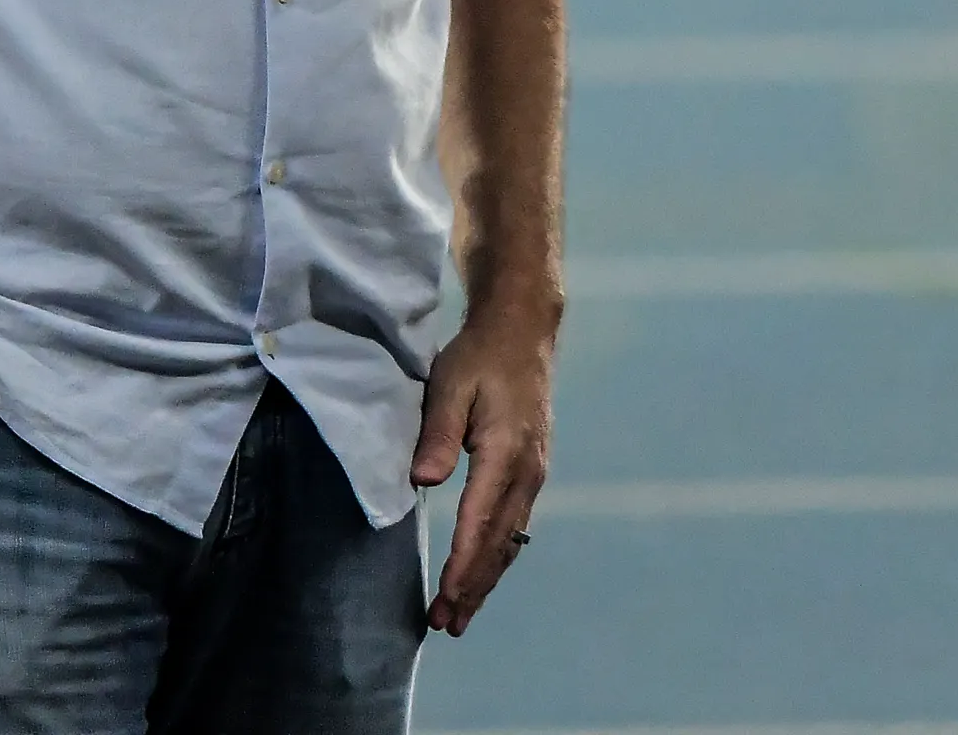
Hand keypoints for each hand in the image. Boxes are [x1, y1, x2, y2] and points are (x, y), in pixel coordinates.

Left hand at [409, 304, 554, 635]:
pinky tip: (482, 574)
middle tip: (446, 625)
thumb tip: (423, 481)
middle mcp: (527, 472)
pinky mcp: (531, 471)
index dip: (463, 566)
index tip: (447, 600)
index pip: (480, 523)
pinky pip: (514, 526)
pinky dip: (497, 556)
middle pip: (498, 544)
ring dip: (485, 579)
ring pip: (510, 540)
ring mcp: (534, 474)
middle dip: (473, 588)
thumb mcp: (449, 385)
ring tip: (460, 615)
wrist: (522, 332)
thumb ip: (437, 433)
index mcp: (505, 453)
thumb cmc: (479, 356)